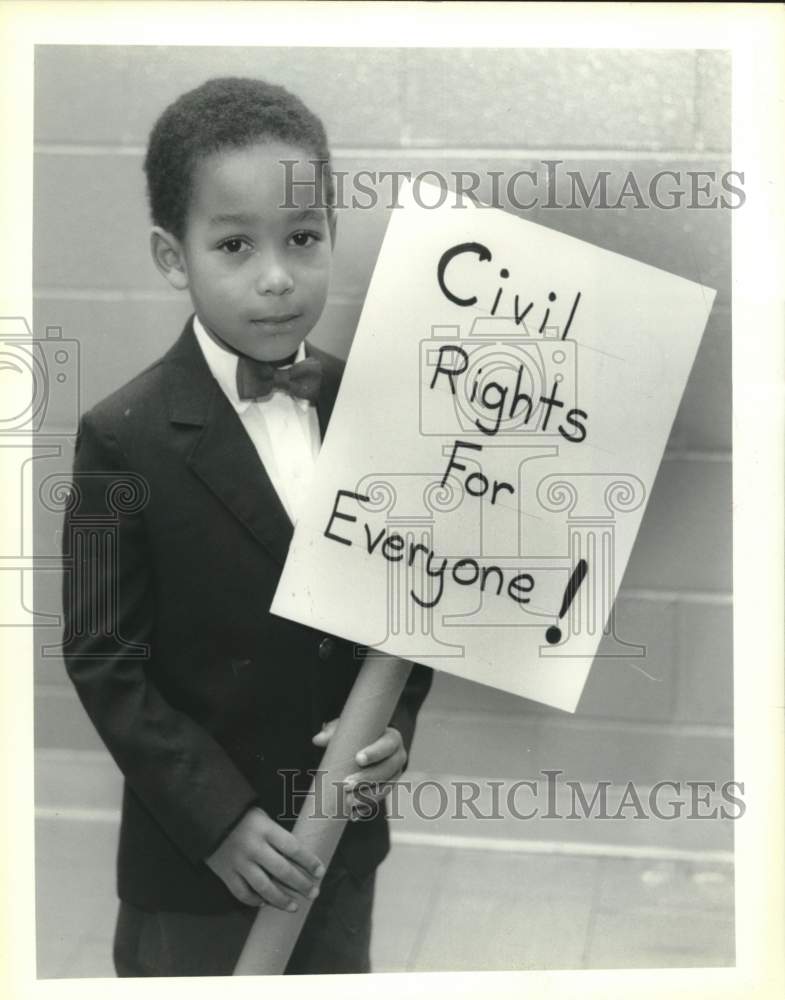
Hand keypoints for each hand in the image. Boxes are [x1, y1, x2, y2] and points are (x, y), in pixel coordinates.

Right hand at [205, 806, 324, 909]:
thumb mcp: (263, 819)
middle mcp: (254, 847)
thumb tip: (299, 858)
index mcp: (266, 829)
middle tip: (314, 893)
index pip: (292, 847)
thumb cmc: (243, 817)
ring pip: (263, 886)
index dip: (308, 861)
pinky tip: (265, 903)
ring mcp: (239, 862)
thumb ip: (277, 837)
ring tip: (294, 906)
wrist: (208, 816)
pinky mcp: (225, 873)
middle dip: (301, 884)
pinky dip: (254, 900)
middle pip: (282, 870)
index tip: (320, 872)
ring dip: (281, 899)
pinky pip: (242, 892)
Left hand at [312, 719, 406, 817]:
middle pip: (386, 770)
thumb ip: (335, 732)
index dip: (374, 753)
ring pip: (385, 788)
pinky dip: (365, 808)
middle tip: (346, 784)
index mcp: (392, 739)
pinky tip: (352, 814)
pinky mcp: (388, 789)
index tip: (358, 759)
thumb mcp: (349, 728)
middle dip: (366, 779)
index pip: (387, 746)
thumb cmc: (359, 733)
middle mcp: (398, 758)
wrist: (370, 744)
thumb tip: (317, 740)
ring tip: (348, 802)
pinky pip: (379, 801)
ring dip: (367, 797)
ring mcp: (395, 776)